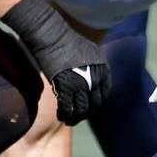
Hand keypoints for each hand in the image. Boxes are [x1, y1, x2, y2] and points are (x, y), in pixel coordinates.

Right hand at [0, 0, 111, 124]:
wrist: (52, 36)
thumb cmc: (67, 41)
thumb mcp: (90, 52)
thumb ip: (94, 65)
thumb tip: (95, 74)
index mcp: (103, 70)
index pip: (104, 94)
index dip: (96, 103)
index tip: (89, 107)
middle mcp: (96, 79)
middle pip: (94, 104)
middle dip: (87, 113)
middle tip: (79, 118)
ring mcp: (82, 84)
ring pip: (82, 109)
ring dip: (76, 118)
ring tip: (69, 120)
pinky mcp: (65, 87)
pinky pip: (67, 107)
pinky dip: (64, 114)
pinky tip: (61, 116)